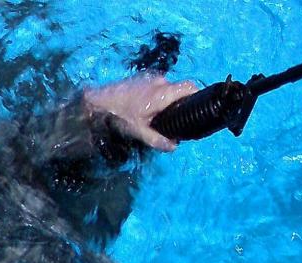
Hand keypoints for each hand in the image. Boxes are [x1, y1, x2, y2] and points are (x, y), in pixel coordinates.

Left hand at [83, 75, 198, 151]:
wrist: (100, 100)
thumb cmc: (120, 115)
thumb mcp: (139, 132)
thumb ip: (158, 140)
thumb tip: (174, 147)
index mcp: (162, 94)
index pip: (189, 86)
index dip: (198, 93)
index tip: (200, 104)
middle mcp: (160, 82)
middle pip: (180, 89)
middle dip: (181, 102)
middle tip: (176, 117)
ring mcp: (151, 77)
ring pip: (169, 87)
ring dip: (169, 98)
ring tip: (160, 114)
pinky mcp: (144, 77)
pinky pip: (159, 85)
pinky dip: (160, 94)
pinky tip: (150, 106)